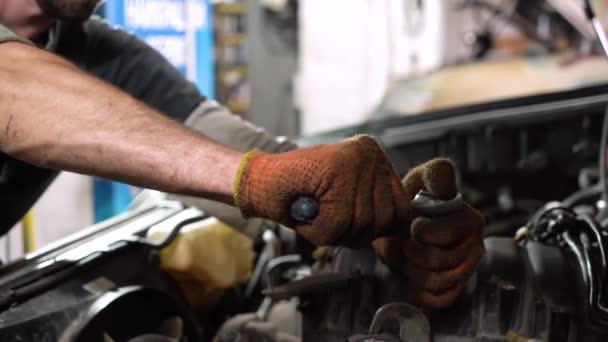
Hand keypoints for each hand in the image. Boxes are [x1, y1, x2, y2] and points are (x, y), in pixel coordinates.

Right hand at [233, 135, 408, 246]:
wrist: (256, 181)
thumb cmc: (297, 193)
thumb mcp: (345, 198)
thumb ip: (373, 207)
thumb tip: (402, 230)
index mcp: (374, 156)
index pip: (403, 208)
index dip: (378, 229)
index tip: (352, 227)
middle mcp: (369, 152)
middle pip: (385, 218)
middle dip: (356, 234)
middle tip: (329, 223)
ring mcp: (355, 158)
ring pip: (361, 223)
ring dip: (334, 234)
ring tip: (315, 218)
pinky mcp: (337, 169)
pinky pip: (338, 223)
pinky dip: (318, 232)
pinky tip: (305, 218)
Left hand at [373, 159, 483, 308]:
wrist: (401, 221)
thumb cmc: (413, 199)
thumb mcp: (422, 178)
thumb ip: (436, 174)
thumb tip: (445, 185)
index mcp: (469, 220)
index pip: (444, 233)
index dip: (421, 231)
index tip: (412, 224)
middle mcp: (474, 245)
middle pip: (438, 261)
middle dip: (413, 253)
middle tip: (405, 243)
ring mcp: (466, 268)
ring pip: (439, 282)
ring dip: (414, 271)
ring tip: (407, 258)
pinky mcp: (456, 287)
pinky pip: (442, 299)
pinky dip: (423, 293)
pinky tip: (413, 278)